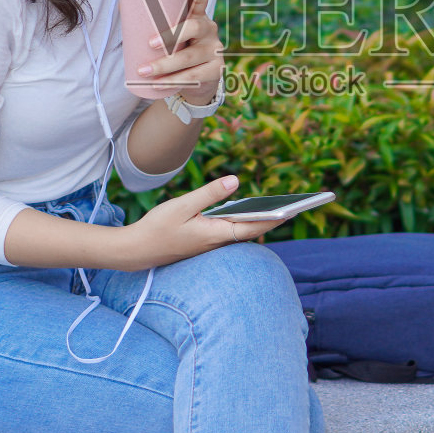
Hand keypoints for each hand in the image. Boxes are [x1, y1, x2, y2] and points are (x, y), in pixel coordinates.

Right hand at [118, 175, 278, 268]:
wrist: (137, 252)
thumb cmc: (157, 228)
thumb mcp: (182, 206)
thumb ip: (209, 194)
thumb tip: (235, 181)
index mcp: (215, 234)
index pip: (252, 226)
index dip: (274, 218)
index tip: (293, 210)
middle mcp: (217, 243)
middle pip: (252, 230)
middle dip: (274, 218)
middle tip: (296, 206)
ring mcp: (212, 245)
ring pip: (242, 232)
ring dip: (260, 221)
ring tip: (282, 206)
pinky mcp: (206, 244)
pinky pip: (231, 233)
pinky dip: (244, 223)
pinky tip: (250, 212)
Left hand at [135, 0, 222, 104]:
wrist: (197, 82)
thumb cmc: (177, 51)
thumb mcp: (170, 35)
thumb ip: (152, 22)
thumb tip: (123, 4)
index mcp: (197, 16)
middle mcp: (209, 30)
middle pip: (194, 27)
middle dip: (171, 35)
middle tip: (149, 43)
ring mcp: (215, 50)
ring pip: (190, 57)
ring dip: (164, 65)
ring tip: (143, 71)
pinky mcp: (215, 70)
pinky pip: (193, 76)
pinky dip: (173, 81)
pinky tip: (158, 84)